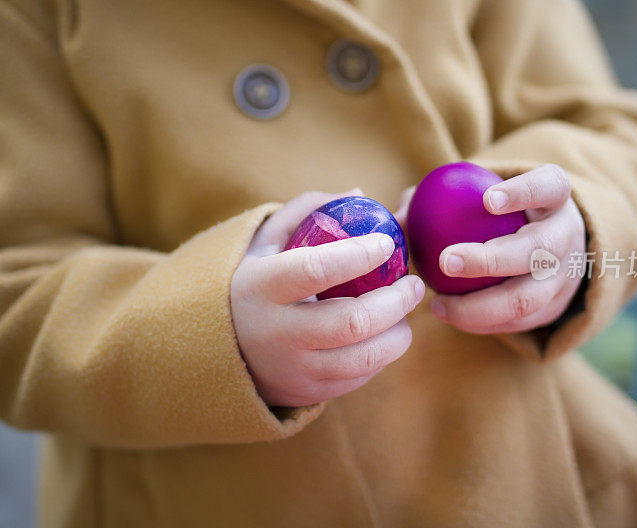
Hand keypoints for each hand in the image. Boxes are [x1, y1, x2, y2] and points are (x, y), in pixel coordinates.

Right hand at [231, 190, 425, 406]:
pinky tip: (383, 334)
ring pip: (367, 357)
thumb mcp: (265, 243)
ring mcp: (295, 369)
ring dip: (399, 332)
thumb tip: (358, 194)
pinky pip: (361, 376)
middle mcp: (277, 333)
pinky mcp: (310, 394)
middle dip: (397, 300)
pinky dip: (382, 353)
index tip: (387, 243)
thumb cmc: (254, 285)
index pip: (316, 269)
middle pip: (354, 321)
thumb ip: (307, 211)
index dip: (359, 255)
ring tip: (404, 312)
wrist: (222, 352)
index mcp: (261, 288)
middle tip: (413, 284)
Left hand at [430, 164, 584, 333]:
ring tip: (438, 304)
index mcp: (555, 198)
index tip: (487, 200)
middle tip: (446, 261)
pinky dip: (481, 323)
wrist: (548, 250)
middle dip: (491, 259)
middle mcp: (567, 236)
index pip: (549, 187)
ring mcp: (566, 277)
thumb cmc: (498, 216)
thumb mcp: (480, 197)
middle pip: (537, 251)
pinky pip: (518, 323)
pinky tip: (449, 315)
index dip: (523, 193)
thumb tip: (397, 219)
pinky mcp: (555, 310)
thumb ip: (439, 198)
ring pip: (528, 298)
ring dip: (479, 305)